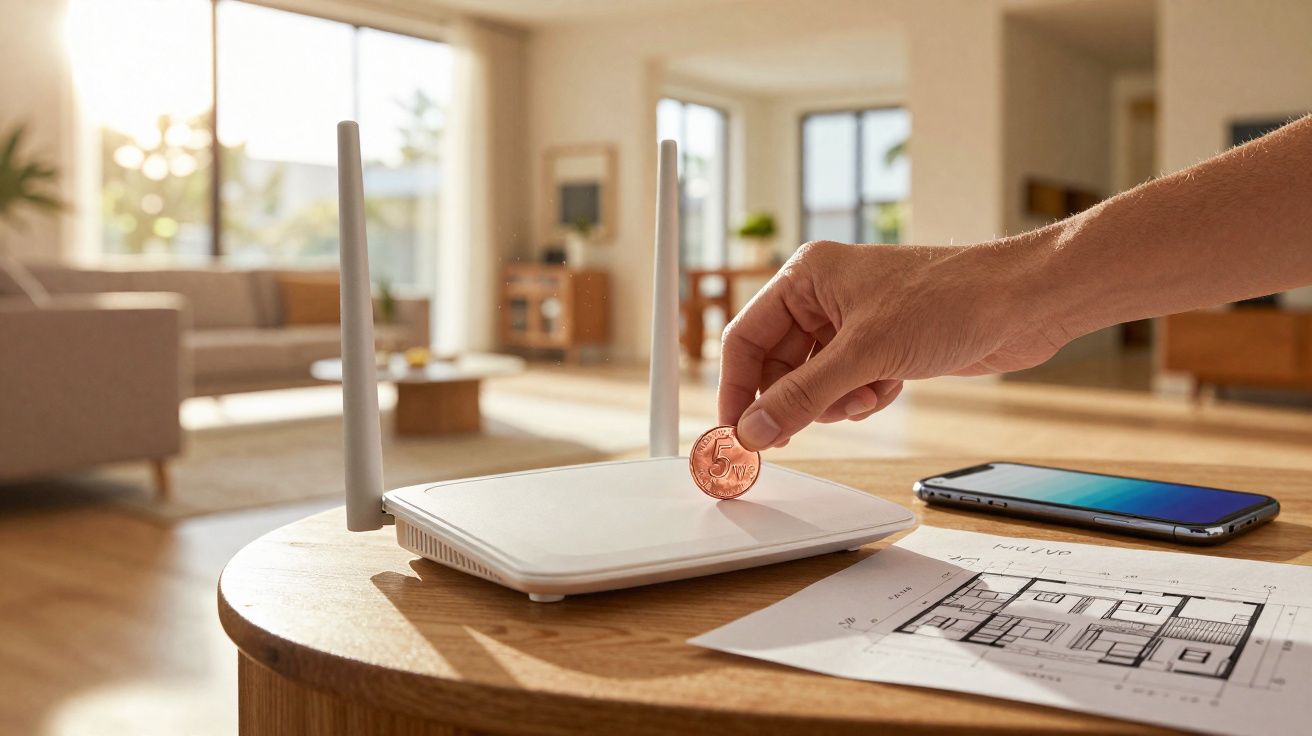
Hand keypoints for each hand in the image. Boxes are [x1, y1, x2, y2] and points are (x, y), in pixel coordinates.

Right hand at [718, 240, 1065, 449]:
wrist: (1023, 303)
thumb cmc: (951, 298)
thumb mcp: (865, 354)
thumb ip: (802, 396)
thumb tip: (755, 429)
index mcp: (807, 277)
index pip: (746, 337)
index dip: (737, 387)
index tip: (736, 431)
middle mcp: (825, 297)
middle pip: (778, 365)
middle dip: (794, 400)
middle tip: (794, 433)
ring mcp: (855, 324)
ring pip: (813, 382)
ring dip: (835, 401)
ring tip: (867, 393)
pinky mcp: (883, 347)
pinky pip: (848, 387)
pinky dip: (863, 398)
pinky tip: (890, 387)